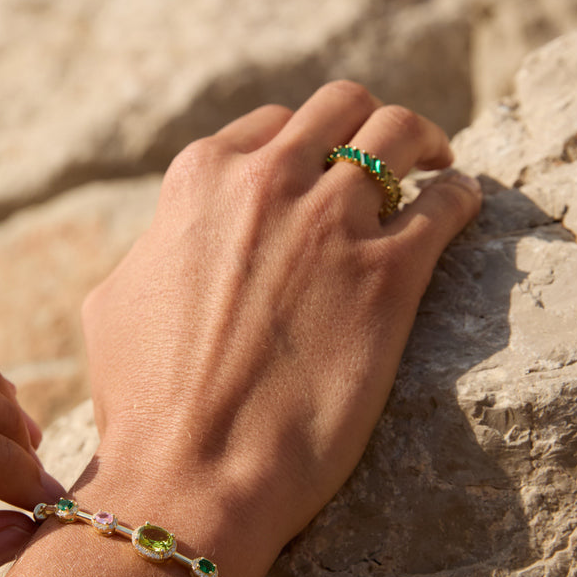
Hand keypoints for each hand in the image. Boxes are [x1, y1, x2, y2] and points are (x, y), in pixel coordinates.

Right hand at [81, 82, 481, 569]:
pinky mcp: (390, 276)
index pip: (270, 124)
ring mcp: (331, 224)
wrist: (193, 470)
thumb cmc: (143, 401)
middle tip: (385, 157)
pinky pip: (448, 202)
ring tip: (433, 166)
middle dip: (365, 122)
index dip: (301, 143)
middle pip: (342, 106)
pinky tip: (460, 208)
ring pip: (400, 133)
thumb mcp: (116, 301)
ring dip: (421, 142)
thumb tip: (174, 242)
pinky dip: (460, 197)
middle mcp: (268, 183)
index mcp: (200, 180)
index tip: (319, 166)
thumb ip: (159, 249)